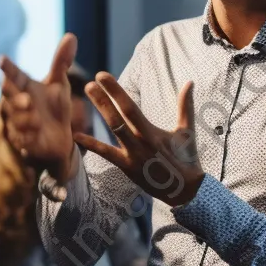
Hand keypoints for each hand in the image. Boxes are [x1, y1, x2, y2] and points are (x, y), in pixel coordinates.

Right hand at [0, 33, 77, 177]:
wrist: (58, 139)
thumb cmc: (53, 108)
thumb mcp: (59, 84)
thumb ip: (61, 62)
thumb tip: (71, 36)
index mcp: (24, 87)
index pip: (13, 75)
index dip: (8, 68)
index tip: (1, 59)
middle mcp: (17, 104)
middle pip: (10, 97)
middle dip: (15, 97)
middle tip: (26, 98)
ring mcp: (19, 123)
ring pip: (16, 119)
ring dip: (24, 118)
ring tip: (35, 118)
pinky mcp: (24, 142)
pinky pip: (23, 139)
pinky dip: (28, 136)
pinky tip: (34, 134)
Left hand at [76, 73, 204, 206]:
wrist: (185, 190)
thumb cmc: (186, 158)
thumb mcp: (186, 131)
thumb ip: (185, 105)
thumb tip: (189, 82)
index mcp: (151, 131)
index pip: (130, 106)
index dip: (116, 91)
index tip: (103, 76)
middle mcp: (140, 141)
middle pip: (118, 116)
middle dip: (104, 98)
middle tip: (90, 81)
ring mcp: (132, 155)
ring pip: (113, 130)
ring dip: (100, 112)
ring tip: (87, 98)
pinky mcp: (127, 167)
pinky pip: (106, 154)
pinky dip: (91, 145)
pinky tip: (76, 135)